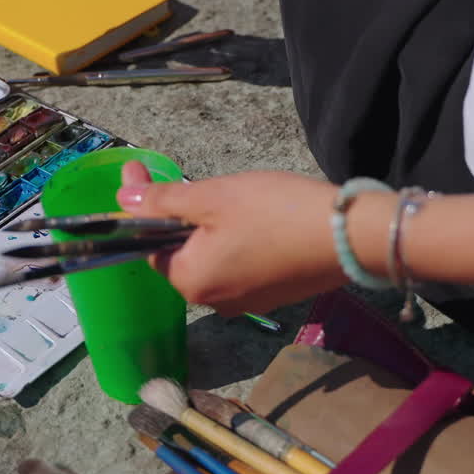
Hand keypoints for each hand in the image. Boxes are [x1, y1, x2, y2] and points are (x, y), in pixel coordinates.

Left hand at [117, 162, 348, 314]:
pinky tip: (262, 218)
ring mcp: (247, 302)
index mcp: (191, 281)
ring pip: (215, 259)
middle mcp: (214, 301)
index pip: (149, 246)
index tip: (140, 170)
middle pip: (183, 254)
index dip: (144, 208)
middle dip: (183, 218)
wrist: (351, 236)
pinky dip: (242, 242)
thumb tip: (123, 199)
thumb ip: (163, 201)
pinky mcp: (275, 295)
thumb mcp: (212, 197)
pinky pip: (244, 266)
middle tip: (198, 182)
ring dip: (214, 229)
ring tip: (235, 197)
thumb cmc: (277, 212)